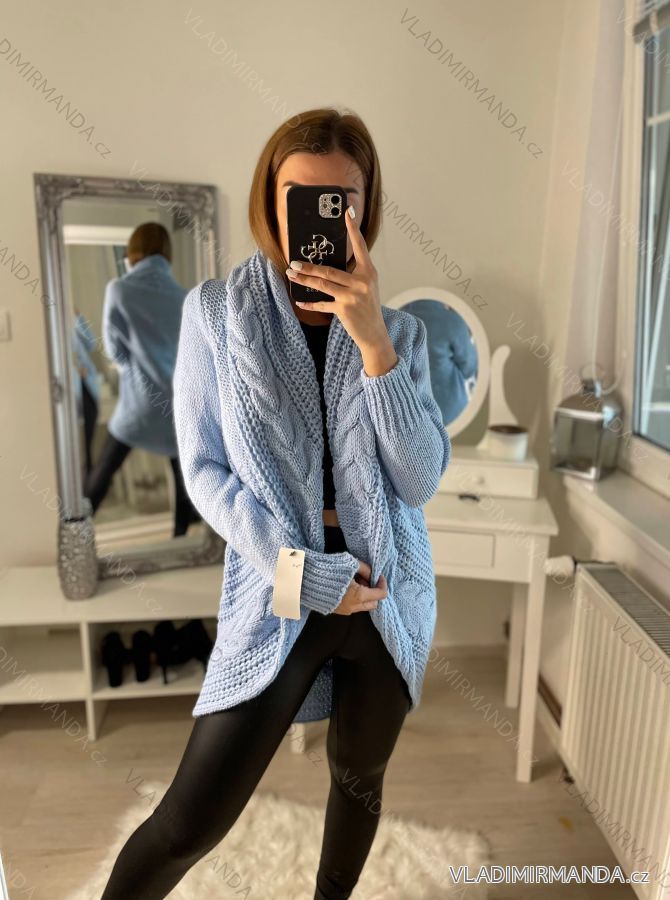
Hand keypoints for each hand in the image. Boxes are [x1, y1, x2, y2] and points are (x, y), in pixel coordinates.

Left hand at [285, 207, 397, 374]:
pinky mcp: (344, 310)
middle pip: (330, 270)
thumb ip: (352, 275)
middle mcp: (362, 283)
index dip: (353, 229)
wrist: (375, 333)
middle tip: (293, 262)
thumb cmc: (367, 308)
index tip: (347, 212)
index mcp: (368, 272)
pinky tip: (300, 301)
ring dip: (304, 280)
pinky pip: (322, 305)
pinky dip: (310, 304)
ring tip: (291, 275)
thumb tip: (327, 265)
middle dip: (309, 266)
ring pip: (323, 285)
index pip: (360, 247)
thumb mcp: (365, 287)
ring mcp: (352, 297)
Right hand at [332, 559, 387, 614]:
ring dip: (364, 595)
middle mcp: (353, 607)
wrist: (307, 578)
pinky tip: (346, 587)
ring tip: (354, 582)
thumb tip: (372, 575)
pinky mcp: (336, 611)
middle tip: (365, 579)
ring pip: (362, 606)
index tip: (378, 575)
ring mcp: (344, 611)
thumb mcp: (352, 564)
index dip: (382, 583)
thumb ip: (366, 569)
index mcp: (359, 596)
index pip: (381, 594)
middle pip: (374, 603)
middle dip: (373, 591)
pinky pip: (352, 607)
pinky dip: (355, 598)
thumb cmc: (330, 569)